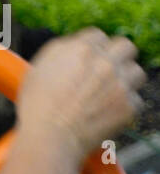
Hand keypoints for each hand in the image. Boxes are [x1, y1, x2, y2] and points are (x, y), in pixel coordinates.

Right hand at [17, 28, 144, 158]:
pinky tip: (107, 111)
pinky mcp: (129, 105)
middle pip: (125, 47)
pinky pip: (135, 99)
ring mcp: (120, 83)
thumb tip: (74, 46)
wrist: (50, 137)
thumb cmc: (37, 106)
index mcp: (81, 49)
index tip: (88, 59)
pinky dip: (123, 105)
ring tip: (110, 91)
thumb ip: (60, 52)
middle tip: (107, 69)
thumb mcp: (37, 69)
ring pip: (136, 72)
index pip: (97, 35)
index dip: (92, 48)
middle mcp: (105, 62)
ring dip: (125, 79)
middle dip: (117, 56)